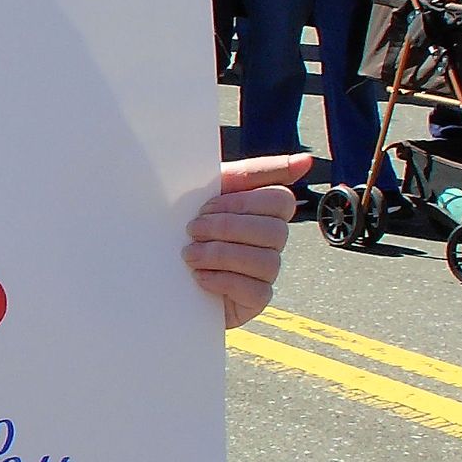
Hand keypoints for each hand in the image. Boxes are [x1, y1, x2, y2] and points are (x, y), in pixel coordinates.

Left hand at [186, 154, 307, 328]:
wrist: (156, 269)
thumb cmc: (182, 226)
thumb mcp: (206, 191)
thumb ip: (250, 174)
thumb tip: (306, 161)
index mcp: (262, 210)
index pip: (281, 199)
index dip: (243, 202)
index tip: (206, 205)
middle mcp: (271, 240)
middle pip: (274, 230)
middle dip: (227, 228)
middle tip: (192, 230)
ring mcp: (265, 272)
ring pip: (266, 261)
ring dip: (221, 255)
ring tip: (189, 255)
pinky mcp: (255, 300)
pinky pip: (256, 291)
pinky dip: (224, 281)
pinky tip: (200, 277)